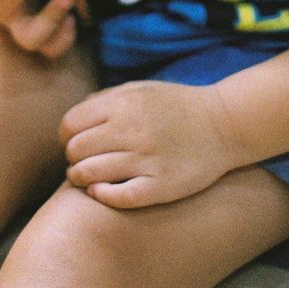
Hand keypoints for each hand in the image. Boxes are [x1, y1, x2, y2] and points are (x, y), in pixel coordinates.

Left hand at [59, 80, 239, 208]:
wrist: (223, 124)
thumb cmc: (175, 106)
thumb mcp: (138, 90)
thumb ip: (105, 100)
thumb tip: (73, 122)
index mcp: (122, 104)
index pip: (70, 124)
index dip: (66, 137)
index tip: (73, 144)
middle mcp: (131, 130)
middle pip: (76, 151)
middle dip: (73, 158)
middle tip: (80, 163)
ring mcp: (146, 159)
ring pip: (90, 175)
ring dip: (81, 179)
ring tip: (86, 179)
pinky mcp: (161, 185)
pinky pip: (119, 197)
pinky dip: (102, 196)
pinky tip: (100, 192)